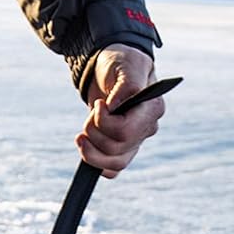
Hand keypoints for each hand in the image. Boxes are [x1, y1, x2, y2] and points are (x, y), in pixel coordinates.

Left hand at [76, 44, 163, 176]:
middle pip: (117, 149)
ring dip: (91, 151)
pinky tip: (87, 148)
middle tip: (90, 114)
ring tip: (82, 133)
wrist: (110, 69)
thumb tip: (115, 108)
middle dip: (94, 132)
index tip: (98, 104)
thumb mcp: (125, 66)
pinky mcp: (122, 147)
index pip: (126, 131)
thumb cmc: (120, 63)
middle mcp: (146, 128)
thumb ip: (126, 85)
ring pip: (115, 163)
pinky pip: (113, 169)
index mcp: (152, 109)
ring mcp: (135, 140)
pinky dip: (97, 164)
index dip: (104, 122)